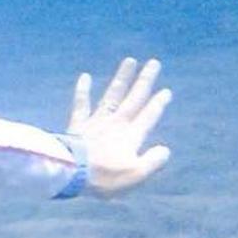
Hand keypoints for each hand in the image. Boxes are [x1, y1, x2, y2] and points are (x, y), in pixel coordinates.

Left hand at [67, 57, 173, 196]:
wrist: (71, 173)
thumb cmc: (105, 177)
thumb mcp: (136, 174)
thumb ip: (153, 161)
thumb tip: (165, 150)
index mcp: (132, 135)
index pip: (149, 115)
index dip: (158, 103)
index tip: (166, 91)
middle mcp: (116, 123)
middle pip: (134, 98)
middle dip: (145, 81)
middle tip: (154, 63)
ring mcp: (96, 121)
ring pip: (112, 95)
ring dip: (121, 78)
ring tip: (129, 60)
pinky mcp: (79, 124)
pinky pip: (81, 104)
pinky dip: (83, 91)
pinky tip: (84, 76)